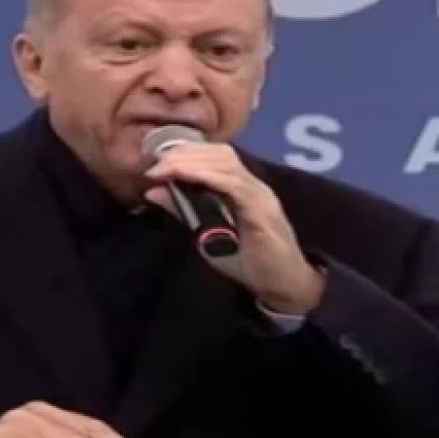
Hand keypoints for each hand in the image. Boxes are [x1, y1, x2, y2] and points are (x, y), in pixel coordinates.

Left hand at [144, 142, 324, 314]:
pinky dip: (208, 177)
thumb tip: (153, 191)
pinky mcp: (262, 210)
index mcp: (242, 187)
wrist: (284, 285)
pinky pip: (235, 185)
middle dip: (184, 153)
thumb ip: (184, 211)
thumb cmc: (249, 262)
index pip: (216, 156)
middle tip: (156, 165)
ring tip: (166, 169)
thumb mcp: (207, 235)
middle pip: (219, 153)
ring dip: (192, 162)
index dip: (185, 152)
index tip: (155, 162)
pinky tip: (187, 178)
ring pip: (226, 164)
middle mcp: (253, 184)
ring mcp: (260, 195)